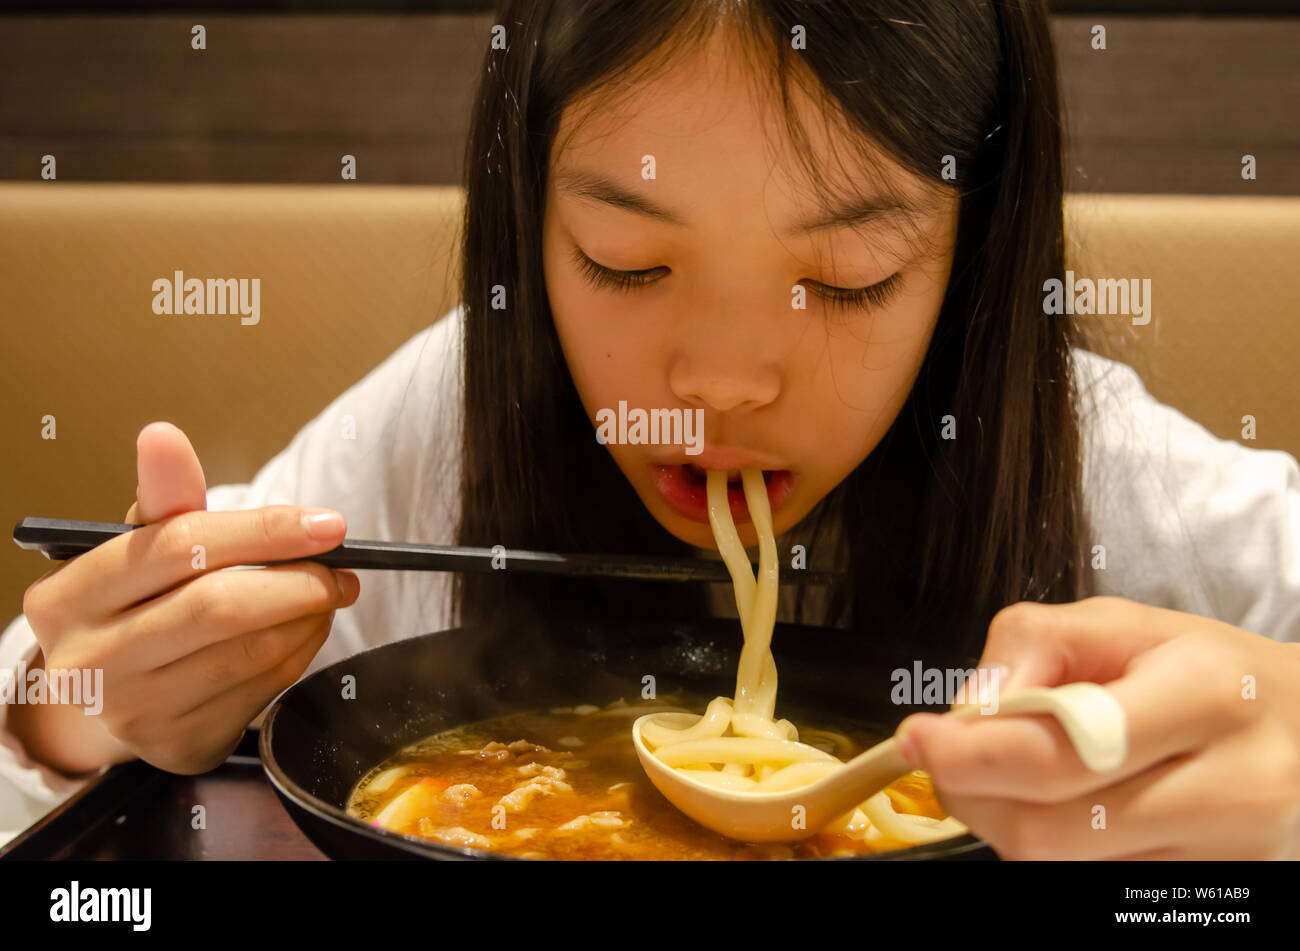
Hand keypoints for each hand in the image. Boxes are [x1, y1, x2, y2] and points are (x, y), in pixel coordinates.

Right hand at [17, 421, 359, 774]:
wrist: (112, 693)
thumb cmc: (135, 605)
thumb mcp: (139, 546)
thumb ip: (165, 497)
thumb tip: (163, 436)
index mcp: (68, 596)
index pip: (179, 547)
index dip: (263, 530)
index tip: (326, 522)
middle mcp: (90, 661)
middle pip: (220, 607)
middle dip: (299, 580)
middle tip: (339, 565)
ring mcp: (134, 711)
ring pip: (252, 652)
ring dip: (310, 617)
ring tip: (327, 593)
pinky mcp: (179, 745)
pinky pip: (265, 690)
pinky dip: (301, 653)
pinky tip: (305, 630)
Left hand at [895, 596, 1299, 858]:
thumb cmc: (1202, 668)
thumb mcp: (1118, 623)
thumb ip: (1031, 646)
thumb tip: (966, 710)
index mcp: (1207, 697)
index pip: (1058, 755)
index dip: (968, 757)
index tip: (915, 738)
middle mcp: (1235, 788)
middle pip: (1049, 833)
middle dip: (974, 795)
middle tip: (948, 759)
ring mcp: (1235, 857)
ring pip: (1064, 870)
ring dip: (1011, 825)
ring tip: (1021, 776)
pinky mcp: (1224, 895)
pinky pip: (1098, 888)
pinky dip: (1059, 851)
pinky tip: (1069, 810)